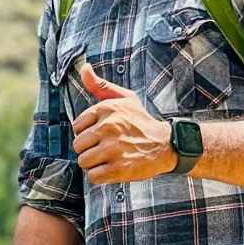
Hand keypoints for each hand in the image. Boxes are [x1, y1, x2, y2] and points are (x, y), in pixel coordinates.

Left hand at [73, 63, 175, 184]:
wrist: (166, 145)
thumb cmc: (141, 121)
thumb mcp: (124, 98)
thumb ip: (101, 85)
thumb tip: (84, 68)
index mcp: (106, 109)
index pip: (77, 126)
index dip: (87, 133)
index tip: (101, 135)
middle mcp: (108, 128)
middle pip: (78, 145)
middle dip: (89, 149)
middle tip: (105, 148)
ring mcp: (113, 149)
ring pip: (83, 161)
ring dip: (93, 163)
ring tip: (108, 158)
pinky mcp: (118, 169)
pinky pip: (93, 176)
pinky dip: (100, 176)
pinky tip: (111, 168)